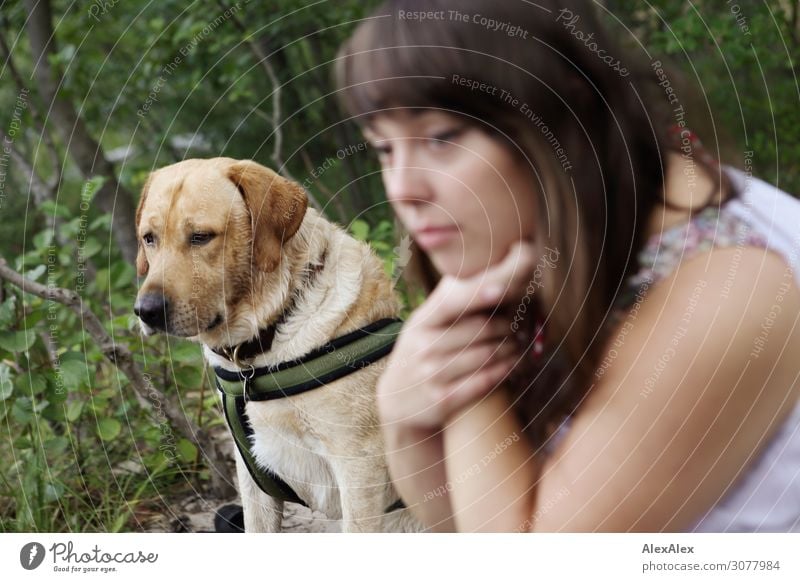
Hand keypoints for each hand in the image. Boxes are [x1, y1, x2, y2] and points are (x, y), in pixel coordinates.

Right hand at [377, 240, 537, 430]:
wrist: (397, 403)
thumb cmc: (421, 352)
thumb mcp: (423, 324)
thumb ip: (449, 299)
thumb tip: (483, 263)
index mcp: (422, 321)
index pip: (451, 302)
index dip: (479, 294)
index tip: (503, 287)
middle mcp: (424, 345)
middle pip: (481, 328)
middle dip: (507, 324)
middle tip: (519, 322)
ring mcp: (433, 373)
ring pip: (488, 354)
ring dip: (511, 347)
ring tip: (518, 342)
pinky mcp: (444, 399)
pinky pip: (486, 380)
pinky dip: (506, 370)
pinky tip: (514, 364)